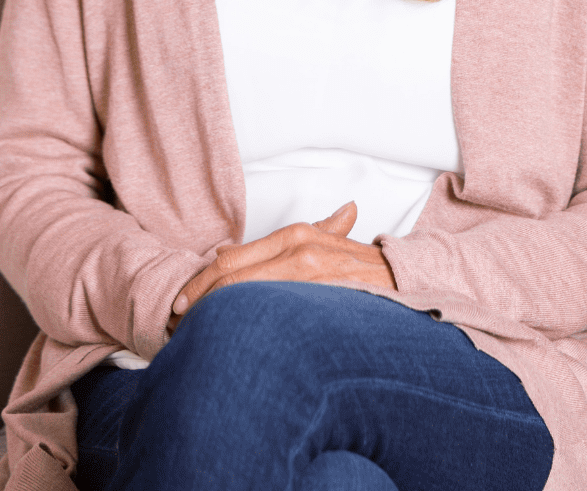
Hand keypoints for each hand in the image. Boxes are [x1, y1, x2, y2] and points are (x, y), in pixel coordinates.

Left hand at [169, 202, 395, 328]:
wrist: (408, 282)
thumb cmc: (363, 270)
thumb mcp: (322, 244)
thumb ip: (279, 245)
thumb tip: (227, 248)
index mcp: (297, 235)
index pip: (230, 259)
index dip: (199, 283)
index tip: (180, 303)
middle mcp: (300, 251)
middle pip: (230, 279)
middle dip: (198, 304)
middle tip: (178, 325)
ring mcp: (311, 279)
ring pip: (245, 301)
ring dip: (216, 321)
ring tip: (195, 339)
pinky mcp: (321, 306)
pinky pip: (273, 321)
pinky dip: (247, 335)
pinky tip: (235, 351)